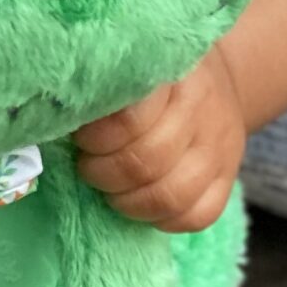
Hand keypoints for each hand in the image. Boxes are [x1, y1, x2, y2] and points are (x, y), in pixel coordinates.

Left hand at [70, 48, 247, 233]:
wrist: (217, 80)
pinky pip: (198, 216)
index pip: (128, 122)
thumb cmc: (154, 77)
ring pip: (171, 196)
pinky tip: (142, 204)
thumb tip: (56, 119)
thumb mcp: (128, 66)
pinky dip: (163, 220)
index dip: (95, 139)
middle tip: (88, 166)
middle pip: (146, 163)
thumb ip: (101, 90)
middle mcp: (200, 111)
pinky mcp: (229, 177)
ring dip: (128, 202)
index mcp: (168, 77)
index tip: (80, 138)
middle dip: (104, 174)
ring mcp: (219, 148)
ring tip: (110, 190)